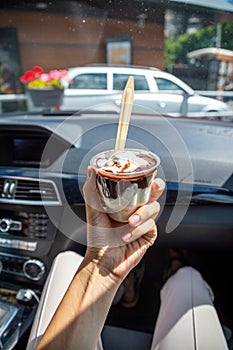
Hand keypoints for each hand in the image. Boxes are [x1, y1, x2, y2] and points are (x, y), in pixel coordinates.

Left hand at [83, 166, 164, 280]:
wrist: (102, 261)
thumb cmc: (98, 236)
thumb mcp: (93, 209)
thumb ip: (92, 189)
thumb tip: (92, 169)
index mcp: (126, 200)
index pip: (139, 184)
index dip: (145, 176)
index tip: (143, 171)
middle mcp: (137, 208)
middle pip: (154, 192)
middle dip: (157, 187)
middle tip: (154, 187)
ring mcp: (144, 221)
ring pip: (154, 208)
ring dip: (142, 214)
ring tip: (129, 222)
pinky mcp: (149, 234)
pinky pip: (150, 225)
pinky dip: (138, 229)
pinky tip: (126, 236)